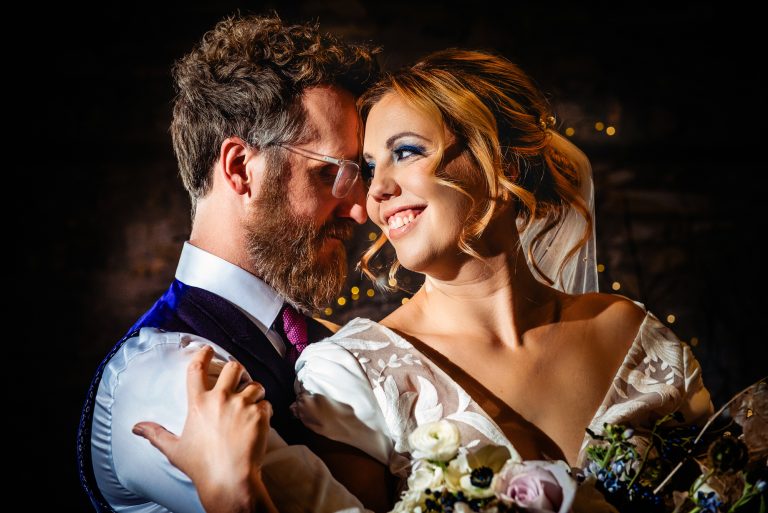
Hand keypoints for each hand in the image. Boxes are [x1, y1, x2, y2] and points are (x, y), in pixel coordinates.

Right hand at [132, 346, 276, 512]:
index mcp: (198, 404)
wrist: (229, 480)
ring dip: (254, 392)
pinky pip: (266, 403)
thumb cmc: (202, 467)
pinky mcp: (259, 414)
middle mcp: (220, 399)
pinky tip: (259, 421)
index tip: (207, 349)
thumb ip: (156, 434)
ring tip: (251, 403)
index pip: (197, 369)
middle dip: (237, 370)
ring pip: (255, 384)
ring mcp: (241, 405)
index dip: (202, 355)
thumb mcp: (175, 449)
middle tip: (239, 379)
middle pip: (233, 367)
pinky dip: (265, 409)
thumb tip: (137, 427)